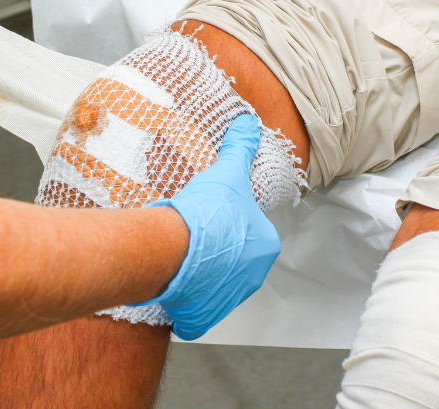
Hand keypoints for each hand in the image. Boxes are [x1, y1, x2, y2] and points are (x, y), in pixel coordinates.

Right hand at [141, 114, 280, 339]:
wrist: (175, 246)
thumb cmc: (206, 213)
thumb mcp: (228, 171)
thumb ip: (241, 148)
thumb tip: (248, 124)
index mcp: (265, 246)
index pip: (249, 231)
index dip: (228, 221)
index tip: (210, 216)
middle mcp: (252, 276)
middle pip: (232, 259)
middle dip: (215, 249)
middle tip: (193, 233)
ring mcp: (227, 299)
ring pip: (213, 282)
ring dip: (199, 271)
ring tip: (180, 252)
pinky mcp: (202, 315)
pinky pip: (195, 307)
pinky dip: (184, 297)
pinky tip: (172, 277)